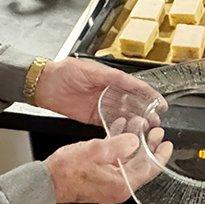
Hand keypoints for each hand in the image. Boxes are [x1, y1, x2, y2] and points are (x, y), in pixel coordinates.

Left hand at [33, 57, 165, 125]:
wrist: (44, 85)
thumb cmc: (64, 72)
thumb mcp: (89, 70)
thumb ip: (109, 76)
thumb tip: (128, 80)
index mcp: (110, 78)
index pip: (134, 87)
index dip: (149, 95)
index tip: (160, 103)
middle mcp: (108, 92)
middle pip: (132, 103)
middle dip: (145, 111)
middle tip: (155, 120)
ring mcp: (101, 105)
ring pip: (123, 114)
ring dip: (135, 121)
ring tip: (145, 129)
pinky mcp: (92, 117)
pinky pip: (109, 123)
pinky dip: (119, 128)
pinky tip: (127, 133)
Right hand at [44, 129, 172, 203]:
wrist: (47, 181)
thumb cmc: (67, 171)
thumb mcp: (97, 151)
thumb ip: (120, 145)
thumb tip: (134, 141)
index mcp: (121, 184)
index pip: (149, 170)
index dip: (160, 155)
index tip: (167, 144)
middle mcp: (118, 187)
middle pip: (140, 165)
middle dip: (148, 146)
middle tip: (154, 131)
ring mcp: (109, 185)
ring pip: (128, 162)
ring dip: (133, 144)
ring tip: (137, 128)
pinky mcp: (101, 180)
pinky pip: (116, 163)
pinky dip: (119, 148)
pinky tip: (118, 133)